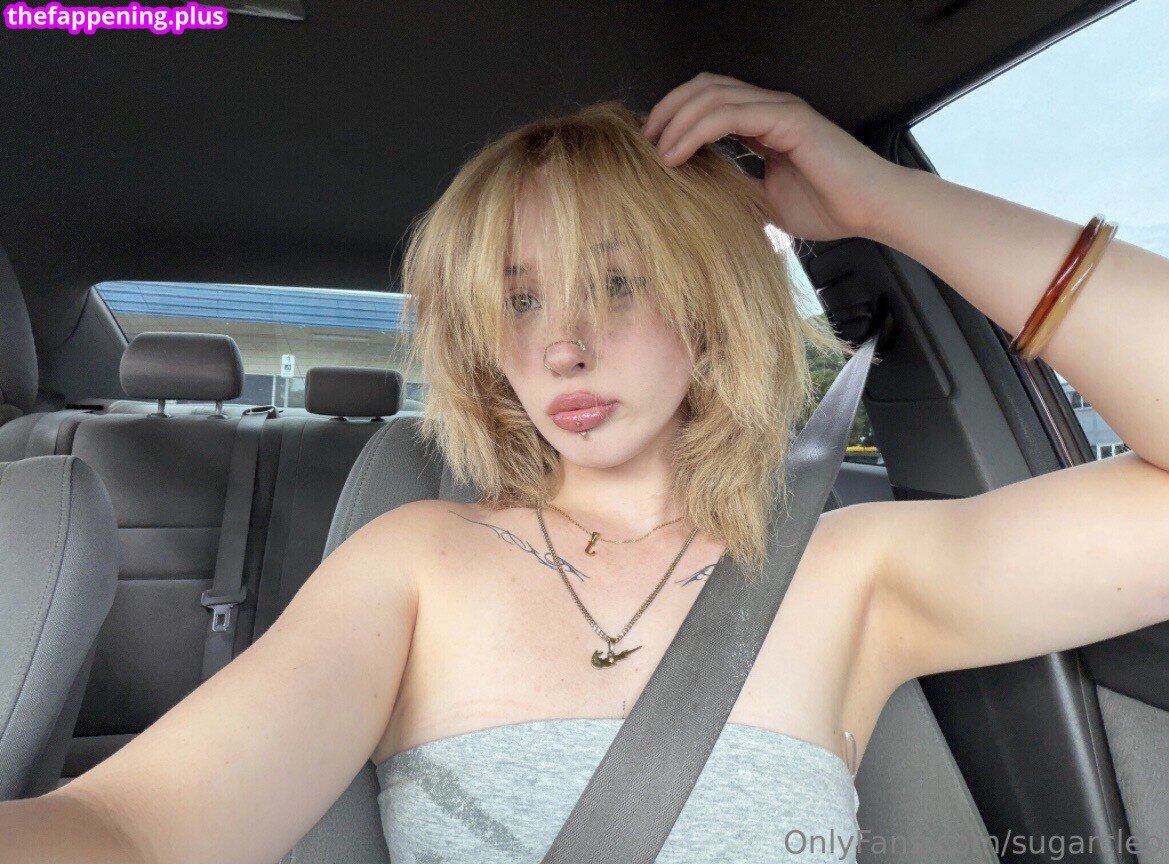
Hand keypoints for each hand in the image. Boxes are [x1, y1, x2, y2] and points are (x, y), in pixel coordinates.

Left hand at [640, 72, 903, 241]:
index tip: (649, 150)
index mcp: (763, 122)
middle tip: (642, 146)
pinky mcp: (787, 120)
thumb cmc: (829, 208)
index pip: (708, 102)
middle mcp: (769, 108)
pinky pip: (728, 114)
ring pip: (710, 95)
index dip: (674, 118)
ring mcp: (778, 109)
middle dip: (666, 112)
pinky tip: (676, 155)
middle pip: (703, 88)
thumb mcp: (764, 201)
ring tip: (655, 152)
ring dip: (674, 121)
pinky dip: (694, 131)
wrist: (870, 211)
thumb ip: (735, 190)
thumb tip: (700, 200)